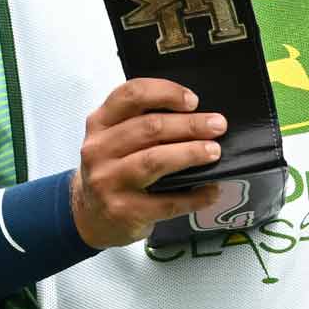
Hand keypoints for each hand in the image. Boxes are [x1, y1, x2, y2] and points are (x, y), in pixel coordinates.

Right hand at [71, 79, 225, 248]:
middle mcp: (99, 150)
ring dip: (190, 153)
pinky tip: (211, 190)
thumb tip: (200, 115)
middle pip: (150, 128)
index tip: (193, 100)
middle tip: (218, 125)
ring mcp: (108, 181)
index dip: (166, 93)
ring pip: (154, 160)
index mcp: (100, 123)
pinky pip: (166, 202)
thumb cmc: (114, 169)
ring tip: (214, 151)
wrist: (90, 216)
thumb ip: (143, 122)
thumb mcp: (116, 138)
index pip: (131, 95)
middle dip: (190, 124)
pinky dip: (194, 196)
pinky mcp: (122, 211)